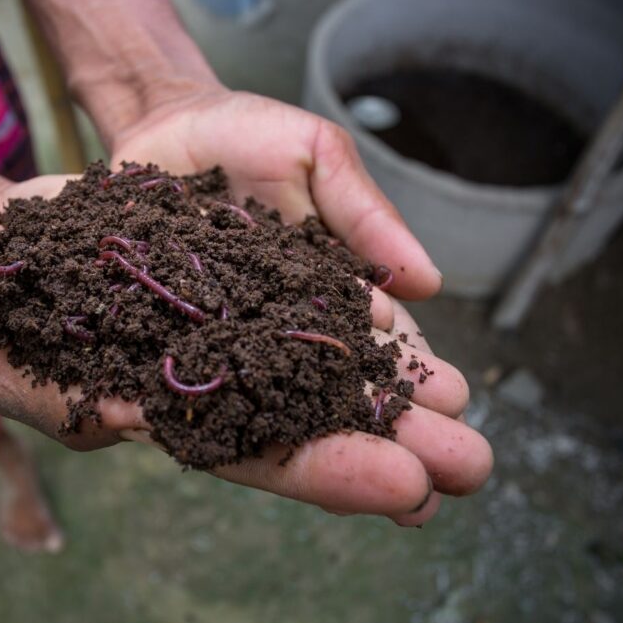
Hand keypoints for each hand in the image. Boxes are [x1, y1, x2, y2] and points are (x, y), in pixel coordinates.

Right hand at [0, 169, 490, 526]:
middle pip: (307, 418)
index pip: (253, 456)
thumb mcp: (0, 363)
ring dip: (389, 379)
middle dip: (389, 441)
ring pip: (315, 355)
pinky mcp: (223, 267)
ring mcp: (220, 321)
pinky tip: (407, 314)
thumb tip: (129, 421)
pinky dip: (350, 304)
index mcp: (160, 417)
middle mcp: (206, 377)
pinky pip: (294, 286)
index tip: (404, 489)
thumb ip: (60, 399)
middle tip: (475, 464)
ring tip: (462, 397)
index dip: (326, 474)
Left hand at [109, 89, 491, 521]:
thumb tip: (428, 285)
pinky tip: (269, 461)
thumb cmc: (248, 137)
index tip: (462, 431)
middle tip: (453, 482)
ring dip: (337, 455)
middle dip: (400, 439)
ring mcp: (229, 346)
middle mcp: (287, 337)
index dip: (421, 392)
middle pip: (347, 400)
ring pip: (284, 412)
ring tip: (397, 500)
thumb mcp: (319, 157)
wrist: (160, 122)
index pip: (389, 358)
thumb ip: (364, 215)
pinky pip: (201, 390)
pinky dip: (235, 426)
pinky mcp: (169, 344)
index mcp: (336, 298)